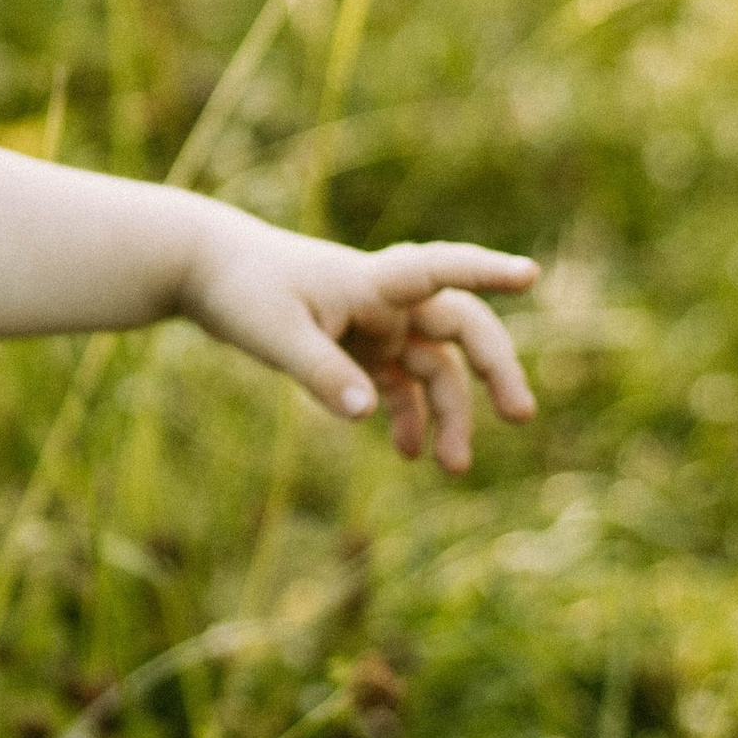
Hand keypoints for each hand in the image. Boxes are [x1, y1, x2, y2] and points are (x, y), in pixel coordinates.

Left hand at [177, 208, 536, 473]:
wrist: (207, 270)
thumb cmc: (241, 289)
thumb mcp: (274, 334)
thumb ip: (321, 373)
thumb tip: (368, 414)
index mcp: (372, 281)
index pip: (439, 270)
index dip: (486, 272)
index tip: (530, 275)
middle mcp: (386, 301)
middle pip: (460, 328)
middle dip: (494, 369)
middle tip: (519, 415)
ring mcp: (377, 326)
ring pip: (434, 367)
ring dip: (449, 413)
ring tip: (453, 468)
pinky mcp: (360, 349)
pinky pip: (401, 385)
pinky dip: (408, 416)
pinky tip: (407, 452)